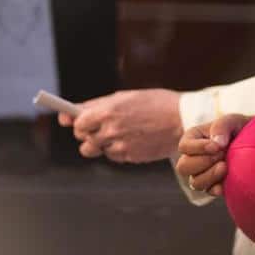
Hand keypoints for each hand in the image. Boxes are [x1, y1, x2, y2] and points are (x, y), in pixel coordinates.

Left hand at [60, 89, 181, 162]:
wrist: (183, 120)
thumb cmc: (156, 103)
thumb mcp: (127, 96)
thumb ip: (98, 105)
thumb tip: (70, 113)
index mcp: (107, 111)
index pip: (77, 122)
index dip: (77, 121)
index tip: (73, 121)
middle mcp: (110, 130)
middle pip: (83, 138)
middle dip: (88, 132)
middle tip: (102, 125)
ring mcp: (119, 145)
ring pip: (94, 150)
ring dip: (99, 143)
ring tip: (115, 134)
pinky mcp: (129, 157)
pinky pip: (112, 156)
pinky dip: (117, 149)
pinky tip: (131, 139)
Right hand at [174, 114, 250, 195]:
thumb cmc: (239, 128)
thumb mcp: (232, 120)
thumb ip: (222, 126)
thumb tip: (217, 144)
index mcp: (192, 139)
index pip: (184, 146)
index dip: (198, 148)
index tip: (217, 147)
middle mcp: (193, 158)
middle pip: (183, 167)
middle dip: (203, 162)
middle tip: (222, 155)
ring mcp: (201, 174)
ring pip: (195, 183)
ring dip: (210, 175)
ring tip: (226, 166)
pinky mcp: (213, 185)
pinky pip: (209, 192)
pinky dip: (217, 189)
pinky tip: (225, 183)